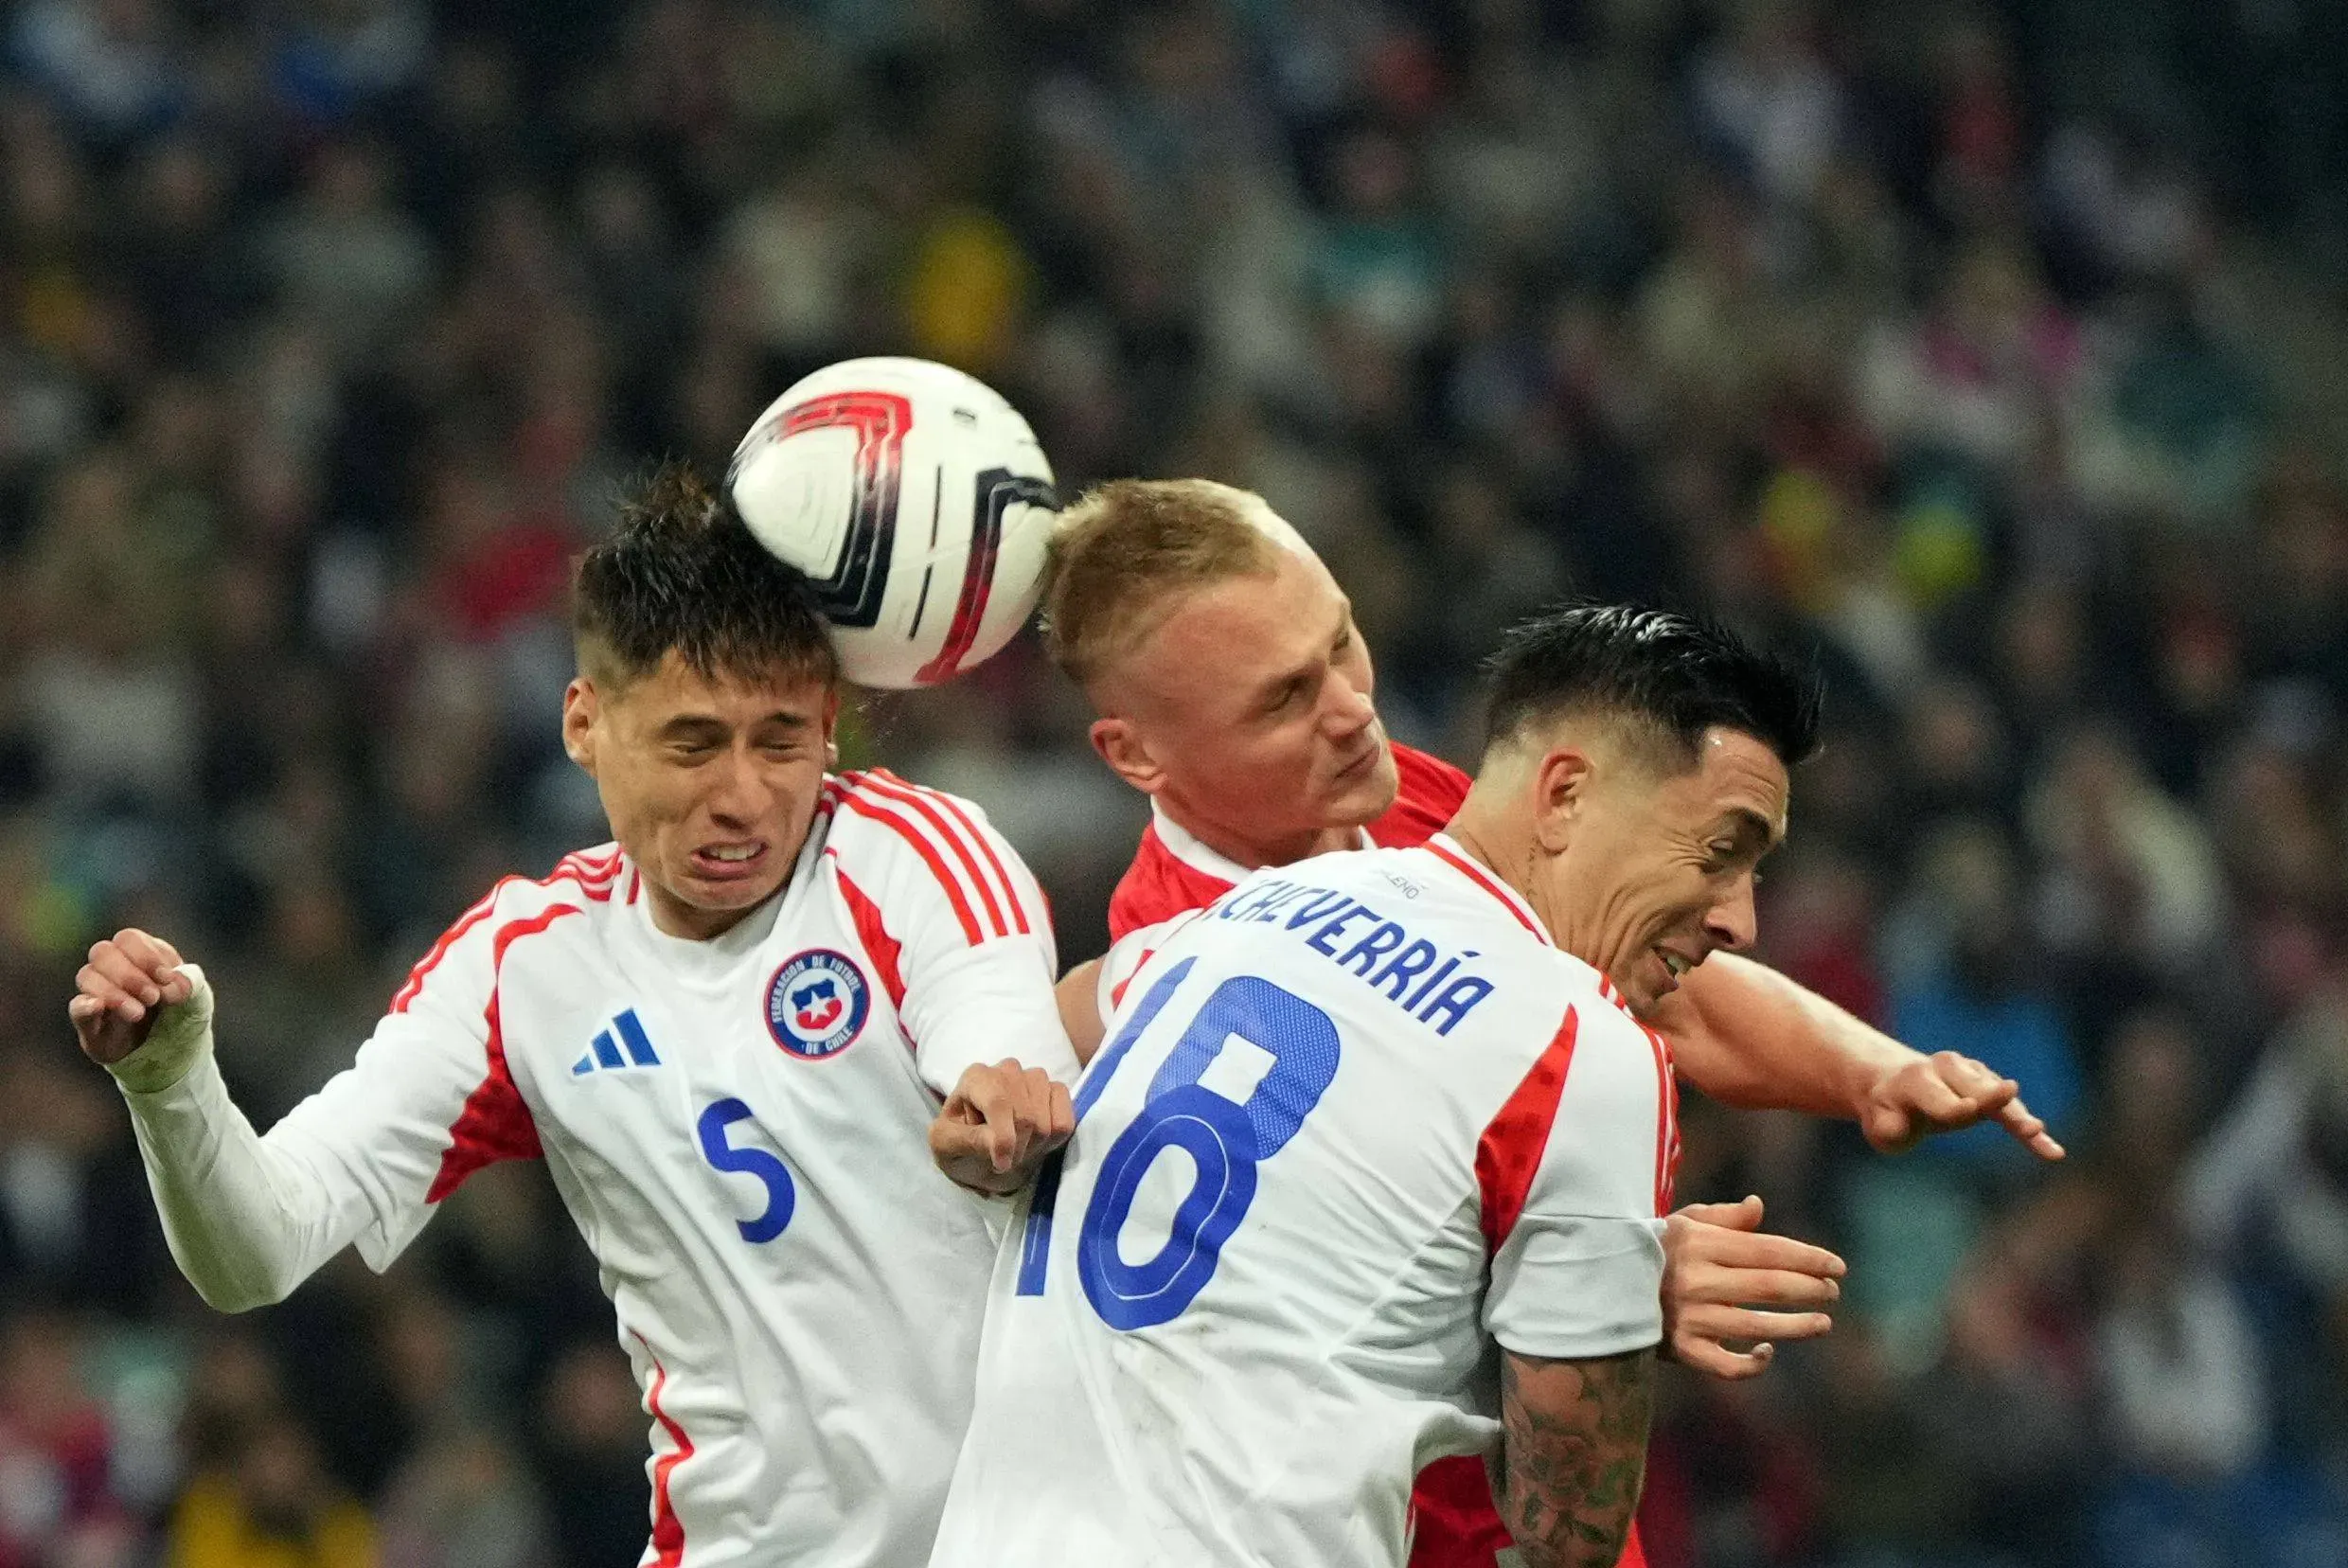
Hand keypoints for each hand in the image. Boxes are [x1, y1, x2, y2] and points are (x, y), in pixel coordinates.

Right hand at [69, 929, 194, 1066]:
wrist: (171, 1056)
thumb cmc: (182, 1018)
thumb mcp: (197, 1002)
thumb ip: (192, 986)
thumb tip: (171, 983)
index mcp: (142, 955)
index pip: (129, 939)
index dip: (145, 955)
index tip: (165, 978)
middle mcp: (114, 969)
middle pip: (103, 952)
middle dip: (129, 975)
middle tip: (153, 998)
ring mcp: (97, 993)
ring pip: (87, 976)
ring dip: (114, 993)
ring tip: (138, 1014)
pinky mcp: (89, 1021)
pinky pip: (76, 1007)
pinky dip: (86, 1007)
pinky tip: (99, 1008)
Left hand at [929, 1060, 1074, 1195]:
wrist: (981, 1154)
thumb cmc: (959, 1146)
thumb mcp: (947, 1147)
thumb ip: (968, 1140)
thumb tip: (997, 1141)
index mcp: (976, 1078)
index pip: (999, 1102)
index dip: (1003, 1138)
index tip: (1000, 1164)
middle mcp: (1008, 1070)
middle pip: (1026, 1116)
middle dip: (1016, 1147)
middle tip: (1003, 1160)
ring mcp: (1035, 1078)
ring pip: (1046, 1119)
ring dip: (1033, 1146)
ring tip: (1017, 1150)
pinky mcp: (1057, 1092)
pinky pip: (1066, 1119)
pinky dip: (1054, 1140)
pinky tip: (1036, 1142)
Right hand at [1661, 1195, 1843, 1378]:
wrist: (1599, 1286)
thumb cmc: (1651, 1250)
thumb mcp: (1680, 1224)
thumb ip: (1722, 1217)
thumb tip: (1758, 1207)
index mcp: (1700, 1243)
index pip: (1768, 1250)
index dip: (1808, 1258)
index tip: (1837, 1266)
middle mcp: (1698, 1279)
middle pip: (1770, 1286)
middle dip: (1810, 1289)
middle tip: (1833, 1291)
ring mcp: (1690, 1317)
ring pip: (1758, 1325)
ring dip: (1798, 1326)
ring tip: (1824, 1322)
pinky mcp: (1681, 1349)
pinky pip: (1726, 1365)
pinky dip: (1752, 1363)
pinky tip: (1767, 1351)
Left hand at [1858, 1051, 2064, 1160]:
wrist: (1901, 1088)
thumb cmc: (1890, 1113)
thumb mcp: (1880, 1124)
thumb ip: (1887, 1128)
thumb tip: (1899, 1129)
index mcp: (1917, 1079)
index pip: (1941, 1097)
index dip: (1955, 1106)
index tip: (1969, 1110)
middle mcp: (1947, 1069)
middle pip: (1975, 1087)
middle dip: (1991, 1097)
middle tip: (2009, 1095)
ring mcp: (1972, 1076)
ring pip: (1999, 1097)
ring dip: (2018, 1114)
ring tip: (2036, 1131)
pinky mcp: (1991, 1090)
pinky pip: (2014, 1112)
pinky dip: (2031, 1133)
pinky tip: (2052, 1153)